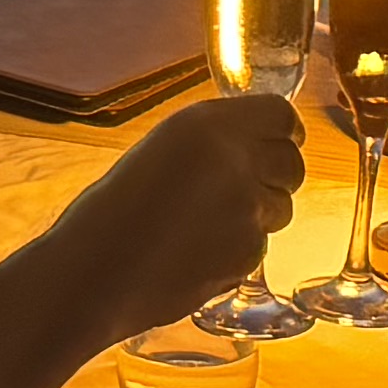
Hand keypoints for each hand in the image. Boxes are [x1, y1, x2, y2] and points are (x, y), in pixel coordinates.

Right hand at [58, 92, 309, 341]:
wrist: (96, 273)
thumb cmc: (114, 212)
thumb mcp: (161, 149)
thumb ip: (212, 141)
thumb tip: (251, 146)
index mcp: (206, 125)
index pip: (281, 115)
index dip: (280, 132)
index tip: (273, 142)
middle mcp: (234, 160)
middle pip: (291, 162)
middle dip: (275, 176)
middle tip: (240, 189)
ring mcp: (246, 209)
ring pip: (281, 207)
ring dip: (257, 214)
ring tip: (205, 225)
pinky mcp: (247, 254)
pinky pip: (260, 245)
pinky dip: (239, 250)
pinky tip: (198, 253)